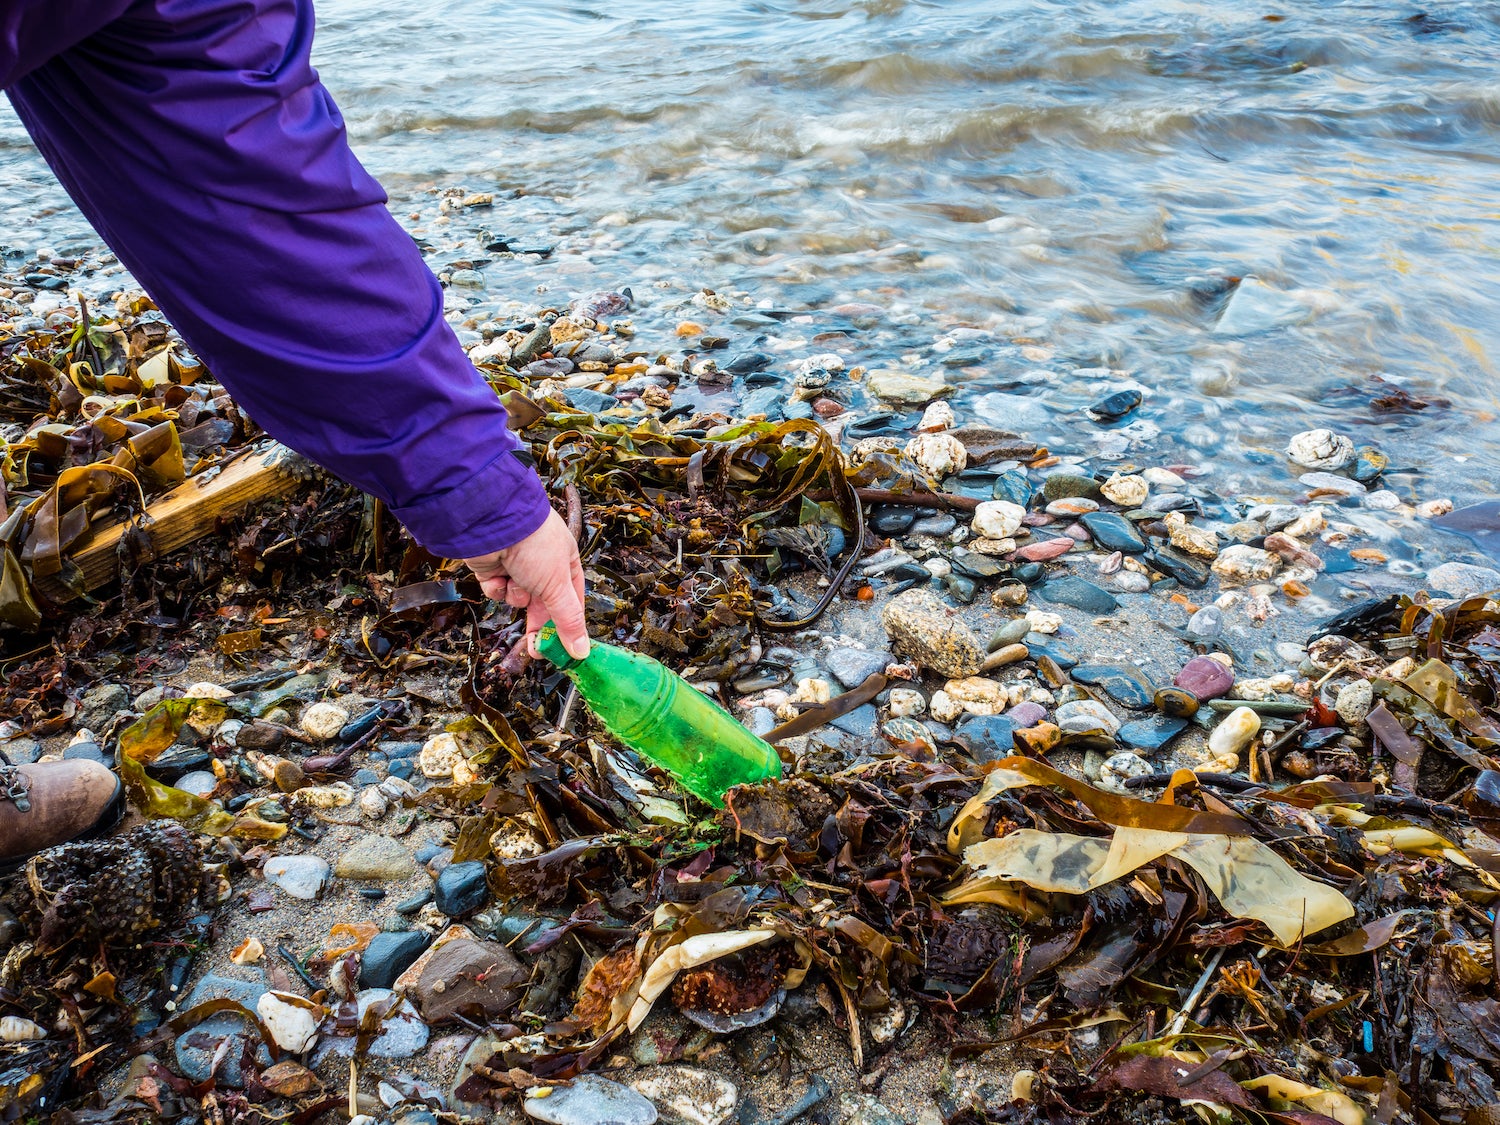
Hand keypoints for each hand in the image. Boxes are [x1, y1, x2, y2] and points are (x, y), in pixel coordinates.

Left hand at [464, 509, 589, 659]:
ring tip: (515, 581)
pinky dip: (496, 585)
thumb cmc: (535, 545)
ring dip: (516, 595)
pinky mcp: (493, 567)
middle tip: (535, 649)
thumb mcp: (558, 586)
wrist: (495, 523)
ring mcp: (516, 566)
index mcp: (565, 562)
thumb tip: (581, 651)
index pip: (571, 600)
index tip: (563, 648)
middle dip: (537, 625)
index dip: (567, 624)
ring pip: (518, 597)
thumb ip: (568, 621)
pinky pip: (497, 589)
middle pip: (542, 605)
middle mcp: (541, 564)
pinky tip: (498, 573)